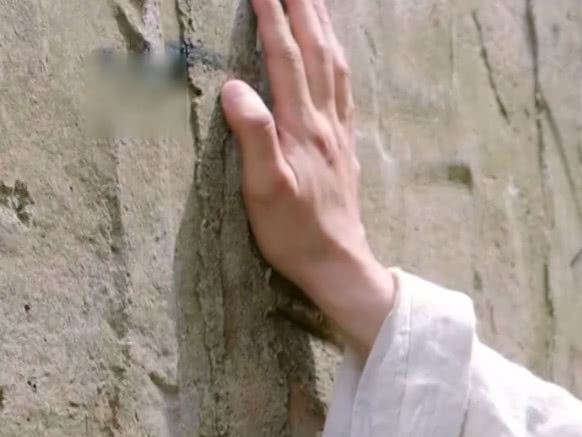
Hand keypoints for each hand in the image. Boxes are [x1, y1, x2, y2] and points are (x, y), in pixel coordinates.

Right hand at [221, 0, 393, 353]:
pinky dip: (337, 61)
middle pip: (318, 53)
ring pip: (336, 68)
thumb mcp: (264, 190)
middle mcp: (326, 124)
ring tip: (313, 1)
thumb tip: (235, 88)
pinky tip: (335, 56)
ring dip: (324, 29)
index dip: (272, 19)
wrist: (339, 264)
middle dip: (304, 10)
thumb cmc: (295, 233)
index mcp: (302, 129)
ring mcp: (339, 135)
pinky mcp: (344, 148)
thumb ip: (253, 137)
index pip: (286, 60)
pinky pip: (344, 91)